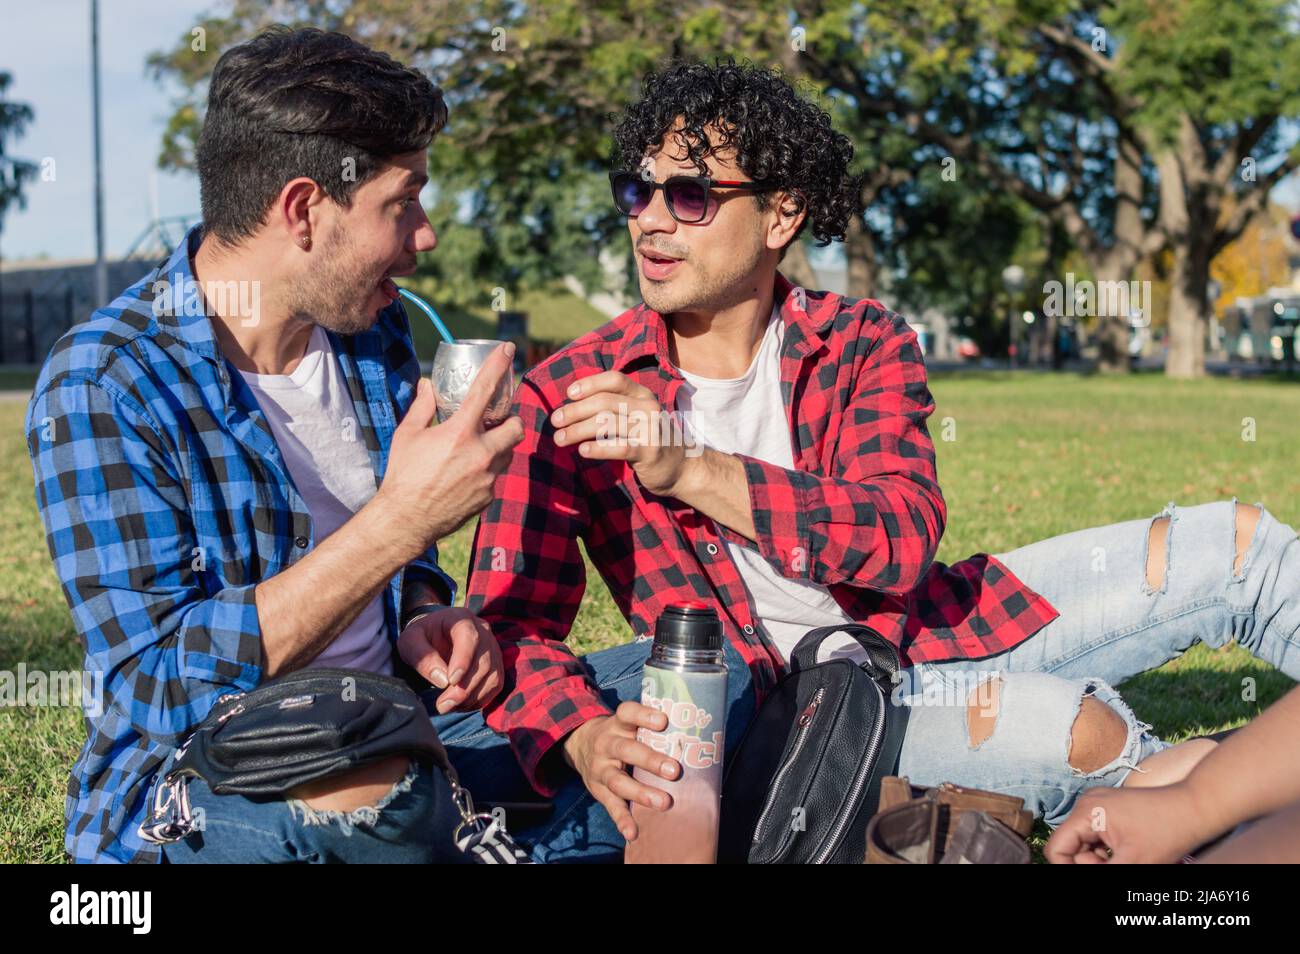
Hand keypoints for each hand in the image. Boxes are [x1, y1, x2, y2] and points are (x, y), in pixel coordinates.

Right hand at [375, 343, 523, 557]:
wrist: (406, 520)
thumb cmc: (403, 475)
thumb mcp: (408, 435)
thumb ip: (423, 406)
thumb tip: (428, 384)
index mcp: (460, 434)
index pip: (486, 391)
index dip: (499, 366)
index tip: (508, 349)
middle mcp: (480, 454)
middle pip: (516, 427)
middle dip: (511, 420)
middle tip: (496, 419)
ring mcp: (488, 477)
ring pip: (508, 452)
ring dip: (499, 445)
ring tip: (478, 445)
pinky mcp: (489, 496)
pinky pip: (496, 475)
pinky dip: (487, 468)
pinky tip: (467, 471)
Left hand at [397, 606, 503, 713]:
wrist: (434, 637)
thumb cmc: (421, 638)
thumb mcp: (410, 642)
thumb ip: (422, 656)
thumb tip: (442, 680)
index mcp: (460, 619)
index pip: (469, 637)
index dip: (463, 660)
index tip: (451, 681)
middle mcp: (482, 631)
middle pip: (483, 661)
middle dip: (464, 688)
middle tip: (442, 705)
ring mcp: (492, 647)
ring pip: (492, 675)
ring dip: (471, 696)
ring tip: (448, 706)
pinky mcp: (495, 664)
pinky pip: (495, 684)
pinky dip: (480, 699)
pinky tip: (460, 705)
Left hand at [550, 371, 693, 497]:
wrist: (682, 468)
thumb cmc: (649, 440)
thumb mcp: (637, 416)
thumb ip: (614, 407)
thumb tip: (572, 404)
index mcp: (643, 395)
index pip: (614, 379)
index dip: (589, 383)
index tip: (568, 394)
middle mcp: (648, 408)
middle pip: (604, 402)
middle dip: (575, 411)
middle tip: (555, 421)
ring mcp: (650, 429)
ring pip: (607, 424)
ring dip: (578, 431)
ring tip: (560, 439)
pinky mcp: (649, 452)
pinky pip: (619, 447)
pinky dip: (598, 448)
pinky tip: (582, 451)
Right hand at [561, 701, 681, 840]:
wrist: (580, 745)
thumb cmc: (619, 735)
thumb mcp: (627, 724)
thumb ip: (650, 728)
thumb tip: (695, 735)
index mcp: (617, 724)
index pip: (627, 713)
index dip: (644, 715)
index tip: (664, 721)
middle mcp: (606, 744)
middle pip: (626, 750)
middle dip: (650, 760)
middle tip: (674, 770)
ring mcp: (600, 769)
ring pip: (618, 781)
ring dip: (641, 793)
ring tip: (663, 802)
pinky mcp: (598, 791)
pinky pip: (610, 805)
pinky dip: (622, 819)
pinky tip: (632, 832)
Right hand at [1045, 784, 1209, 863]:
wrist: (1195, 808)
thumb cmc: (1167, 832)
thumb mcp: (1132, 863)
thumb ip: (1101, 874)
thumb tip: (1080, 873)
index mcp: (1086, 812)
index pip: (1057, 848)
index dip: (1069, 868)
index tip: (1097, 873)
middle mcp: (1086, 804)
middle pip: (1070, 846)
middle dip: (1090, 864)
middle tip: (1120, 867)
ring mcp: (1098, 804)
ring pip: (1084, 843)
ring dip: (1100, 860)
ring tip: (1127, 861)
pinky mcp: (1109, 808)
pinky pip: (1096, 835)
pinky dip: (1108, 850)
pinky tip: (1128, 853)